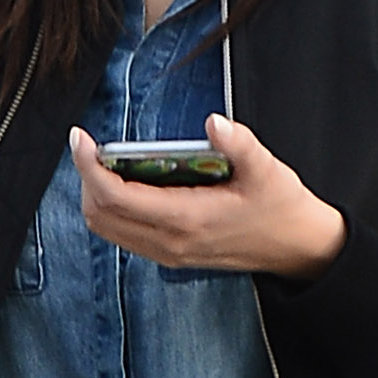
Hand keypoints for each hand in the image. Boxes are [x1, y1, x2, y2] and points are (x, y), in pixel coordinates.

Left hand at [71, 114, 345, 280]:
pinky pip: (123, 234)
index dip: (88, 166)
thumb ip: (239, 143)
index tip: (80, 138)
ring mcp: (168, 253)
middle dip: (86, 178)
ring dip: (96, 195)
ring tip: (105, 163)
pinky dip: (112, 208)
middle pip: (100, 215)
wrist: (297, 248)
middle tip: (92, 147)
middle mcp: (170, 242)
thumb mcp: (267, 169)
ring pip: (107, 228)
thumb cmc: (281, 207)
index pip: (115, 196)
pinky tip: (127, 182)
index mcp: (187, 219)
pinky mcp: (171, 254)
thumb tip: (214, 122)